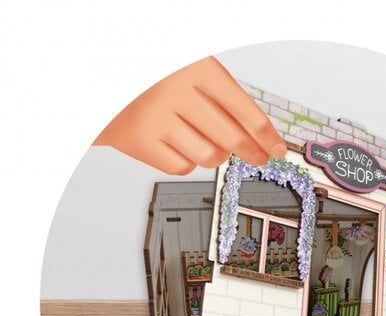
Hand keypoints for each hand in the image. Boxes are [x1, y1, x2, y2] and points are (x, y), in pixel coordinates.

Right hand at [93, 56, 285, 173]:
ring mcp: (156, 119)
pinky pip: (182, 167)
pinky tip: (180, 145)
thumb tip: (258, 137)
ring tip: (207, 142)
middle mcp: (175, 91)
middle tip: (260, 157)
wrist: (96, 81)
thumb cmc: (150, 76)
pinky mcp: (140, 143)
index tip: (278, 148)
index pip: (244, 110)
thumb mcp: (188, 68)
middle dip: (252, 152)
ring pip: (209, 156)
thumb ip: (220, 97)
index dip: (267, 135)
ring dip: (216, 154)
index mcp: (194, 66)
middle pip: (231, 139)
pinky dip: (187, 161)